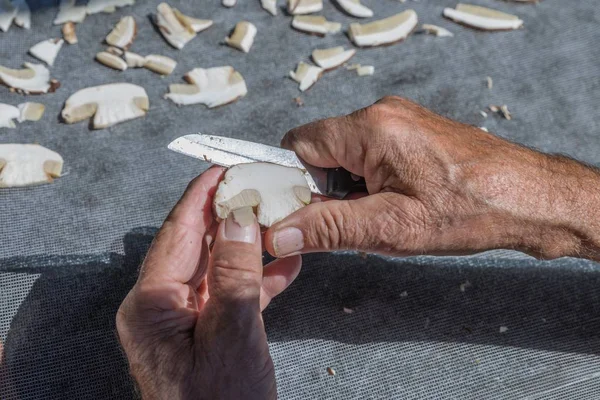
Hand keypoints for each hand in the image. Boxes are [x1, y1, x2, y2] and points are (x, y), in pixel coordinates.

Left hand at [117, 167, 300, 399]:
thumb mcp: (231, 335)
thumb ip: (233, 273)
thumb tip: (237, 216)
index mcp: (151, 305)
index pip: (176, 234)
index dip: (201, 197)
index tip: (225, 168)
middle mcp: (161, 308)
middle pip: (196, 246)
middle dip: (229, 216)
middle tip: (259, 188)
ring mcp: (184, 321)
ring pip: (217, 267)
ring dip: (249, 245)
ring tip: (280, 219)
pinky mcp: (207, 332)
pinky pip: (230, 294)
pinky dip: (258, 278)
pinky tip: (287, 263)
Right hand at [265, 96, 599, 259]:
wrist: (531, 199)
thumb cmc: (469, 210)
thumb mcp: (391, 227)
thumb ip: (328, 227)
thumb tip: (277, 233)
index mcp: (370, 129)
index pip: (298, 144)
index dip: (292, 181)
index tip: (300, 212)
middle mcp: (383, 114)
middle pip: (322, 149)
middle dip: (325, 190)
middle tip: (351, 222)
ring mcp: (401, 120)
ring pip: (348, 155)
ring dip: (351, 189)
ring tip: (382, 217)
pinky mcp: (414, 132)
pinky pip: (372, 154)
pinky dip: (372, 182)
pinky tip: (397, 206)